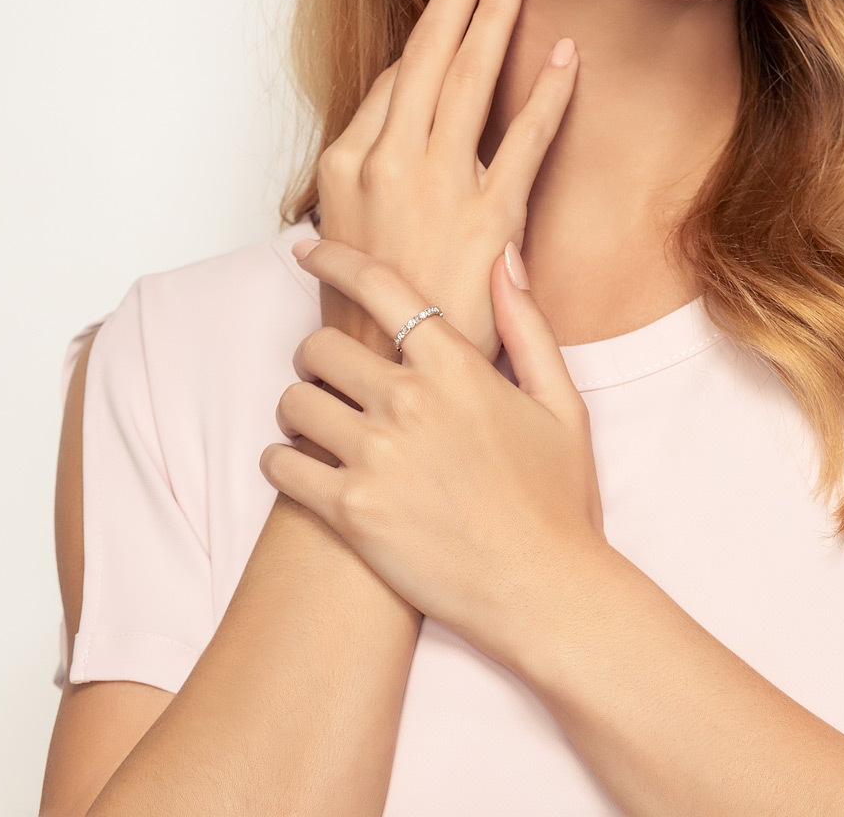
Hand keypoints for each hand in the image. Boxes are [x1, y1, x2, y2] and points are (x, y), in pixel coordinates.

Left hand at [260, 237, 606, 667]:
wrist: (546, 592)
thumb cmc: (558, 500)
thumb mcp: (561, 402)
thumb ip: (527, 324)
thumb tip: (503, 257)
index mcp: (457, 367)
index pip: (378, 287)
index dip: (335, 259)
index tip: (309, 251)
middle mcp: (410, 402)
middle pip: (320, 346)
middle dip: (318, 357)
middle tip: (329, 378)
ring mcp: (376, 457)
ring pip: (293, 402)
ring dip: (298, 408)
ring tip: (318, 426)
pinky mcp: (352, 512)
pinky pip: (281, 465)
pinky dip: (281, 462)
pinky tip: (302, 468)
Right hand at [312, 0, 578, 362]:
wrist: (381, 370)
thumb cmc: (361, 309)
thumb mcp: (339, 237)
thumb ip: (362, 181)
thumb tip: (389, 135)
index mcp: (345, 165)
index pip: (392, 80)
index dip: (426, 34)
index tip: (451, 1)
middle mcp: (384, 161)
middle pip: (426, 55)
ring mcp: (436, 185)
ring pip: (468, 78)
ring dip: (496, 15)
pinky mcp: (488, 217)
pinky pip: (524, 139)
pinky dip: (549, 96)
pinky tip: (569, 58)